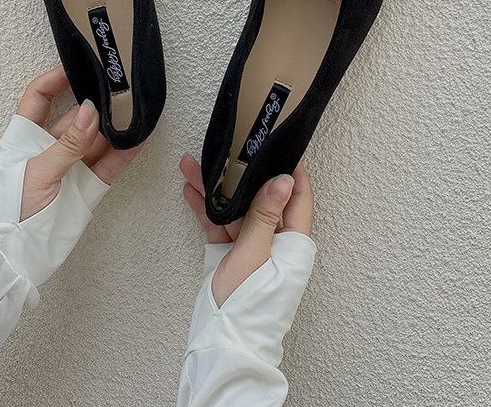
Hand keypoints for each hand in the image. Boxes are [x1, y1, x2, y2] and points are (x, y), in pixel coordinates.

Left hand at [16, 66, 141, 220]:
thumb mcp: (37, 172)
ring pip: (97, 139)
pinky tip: (138, 138)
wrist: (14, 257)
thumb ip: (67, 144)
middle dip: (95, 102)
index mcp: (26, 138)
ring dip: (114, 126)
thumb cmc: (10, 211)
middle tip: (116, 88)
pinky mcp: (88, 187)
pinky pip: (109, 164)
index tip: (77, 65)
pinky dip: (124, 152)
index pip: (40, 97)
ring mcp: (71, 167)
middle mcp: (50, 148)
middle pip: (76, 116)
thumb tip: (89, 112)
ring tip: (134, 110)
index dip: (55, 79)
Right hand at [180, 154, 313, 306]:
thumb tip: (283, 181)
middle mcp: (275, 243)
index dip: (292, 171)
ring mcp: (252, 249)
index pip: (298, 198)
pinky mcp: (231, 256)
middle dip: (242, 175)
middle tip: (231, 150)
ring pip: (236, 210)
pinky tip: (192, 190)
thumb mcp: (255, 255)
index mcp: (292, 244)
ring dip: (216, 190)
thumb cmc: (247, 308)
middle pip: (261, 199)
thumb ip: (265, 216)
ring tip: (196, 166)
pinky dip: (206, 209)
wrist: (221, 344)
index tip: (281, 146)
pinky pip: (220, 225)